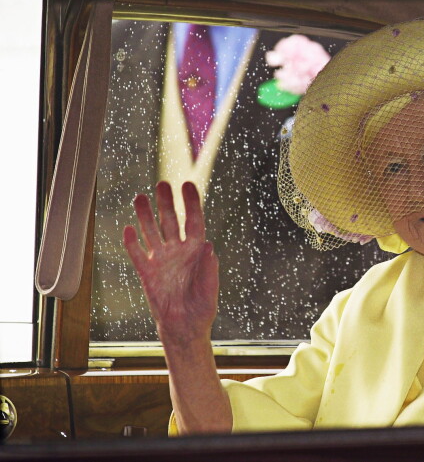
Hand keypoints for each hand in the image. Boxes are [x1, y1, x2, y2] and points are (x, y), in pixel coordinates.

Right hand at [123, 181, 218, 344]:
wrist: (184, 327)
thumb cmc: (202, 307)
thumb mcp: (210, 288)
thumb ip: (208, 267)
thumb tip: (208, 245)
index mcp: (196, 251)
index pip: (193, 221)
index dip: (191, 203)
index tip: (188, 185)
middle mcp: (178, 251)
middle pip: (170, 221)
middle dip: (166, 202)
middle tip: (162, 183)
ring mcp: (160, 260)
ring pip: (151, 232)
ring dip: (145, 215)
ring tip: (140, 197)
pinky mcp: (146, 273)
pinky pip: (137, 254)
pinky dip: (131, 242)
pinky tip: (127, 229)